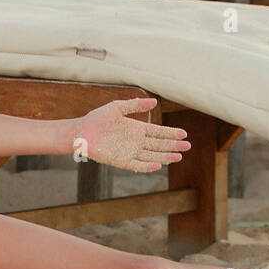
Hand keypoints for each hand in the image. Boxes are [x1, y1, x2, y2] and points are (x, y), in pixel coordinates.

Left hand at [74, 97, 189, 173]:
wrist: (81, 131)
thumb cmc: (97, 119)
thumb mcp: (118, 107)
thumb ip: (136, 105)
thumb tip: (155, 102)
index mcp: (136, 129)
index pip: (158, 132)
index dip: (171, 133)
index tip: (184, 134)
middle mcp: (135, 142)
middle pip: (158, 145)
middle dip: (173, 146)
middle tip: (187, 146)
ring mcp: (129, 152)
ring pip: (151, 156)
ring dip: (165, 157)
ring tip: (179, 156)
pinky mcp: (121, 161)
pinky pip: (137, 165)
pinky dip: (147, 166)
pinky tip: (158, 165)